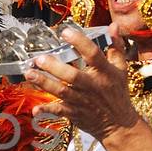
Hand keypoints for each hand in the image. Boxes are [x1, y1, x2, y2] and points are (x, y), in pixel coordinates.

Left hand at [25, 29, 140, 141]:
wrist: (119, 124)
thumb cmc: (117, 93)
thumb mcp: (121, 69)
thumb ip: (116, 47)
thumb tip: (113, 26)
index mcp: (105, 72)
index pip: (93, 54)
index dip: (79, 42)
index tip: (65, 32)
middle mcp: (93, 86)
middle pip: (72, 75)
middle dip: (54, 67)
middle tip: (39, 58)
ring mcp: (83, 101)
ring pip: (62, 92)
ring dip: (45, 83)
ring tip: (30, 74)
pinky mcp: (75, 113)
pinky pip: (59, 111)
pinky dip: (47, 110)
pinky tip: (35, 108)